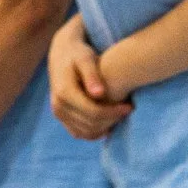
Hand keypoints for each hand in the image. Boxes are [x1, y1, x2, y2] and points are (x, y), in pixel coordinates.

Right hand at [49, 16, 131, 140]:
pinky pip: (78, 133)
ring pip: (84, 132)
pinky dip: (95, 132)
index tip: (130, 107)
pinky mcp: (61, 116)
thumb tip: (99, 93)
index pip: (93, 112)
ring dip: (105, 127)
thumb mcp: (86, 59)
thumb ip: (92, 75)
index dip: (113, 112)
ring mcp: (58, 113)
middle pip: (90, 124)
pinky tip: (110, 124)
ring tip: (120, 116)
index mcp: (64, 92)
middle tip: (128, 111)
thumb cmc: (78, 54)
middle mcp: (58, 105)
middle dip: (111, 120)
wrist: (61, 55)